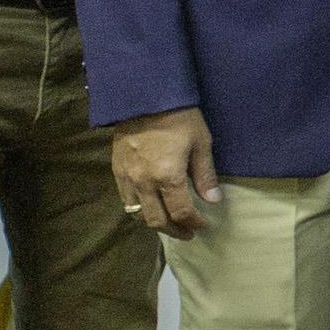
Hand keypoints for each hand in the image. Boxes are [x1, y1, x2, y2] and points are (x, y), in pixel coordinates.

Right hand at [112, 110, 218, 239]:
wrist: (144, 97)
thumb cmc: (179, 117)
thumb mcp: (201, 143)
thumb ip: (205, 175)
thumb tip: (213, 201)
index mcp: (168, 177)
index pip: (182, 213)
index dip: (195, 223)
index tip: (204, 225)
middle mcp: (144, 183)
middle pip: (157, 221)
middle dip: (175, 231)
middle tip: (188, 233)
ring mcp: (127, 178)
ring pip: (137, 214)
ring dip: (155, 223)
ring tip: (170, 223)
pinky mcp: (116, 171)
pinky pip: (125, 200)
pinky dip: (138, 209)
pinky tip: (150, 206)